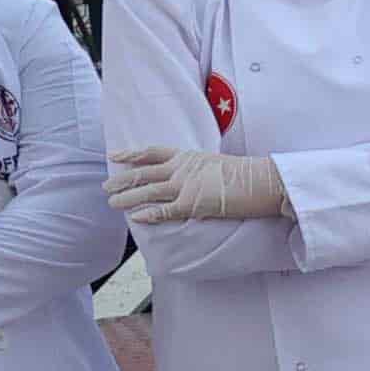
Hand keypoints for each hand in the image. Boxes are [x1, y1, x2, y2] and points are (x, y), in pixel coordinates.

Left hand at [106, 144, 286, 225]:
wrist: (263, 181)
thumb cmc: (247, 175)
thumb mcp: (216, 164)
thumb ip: (199, 169)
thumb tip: (192, 177)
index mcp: (188, 156)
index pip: (152, 152)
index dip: (131, 154)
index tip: (115, 156)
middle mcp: (182, 168)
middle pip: (144, 173)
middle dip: (122, 180)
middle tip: (106, 187)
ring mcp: (186, 185)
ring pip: (148, 191)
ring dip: (127, 197)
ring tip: (112, 203)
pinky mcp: (192, 204)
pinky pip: (165, 210)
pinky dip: (148, 214)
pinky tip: (136, 218)